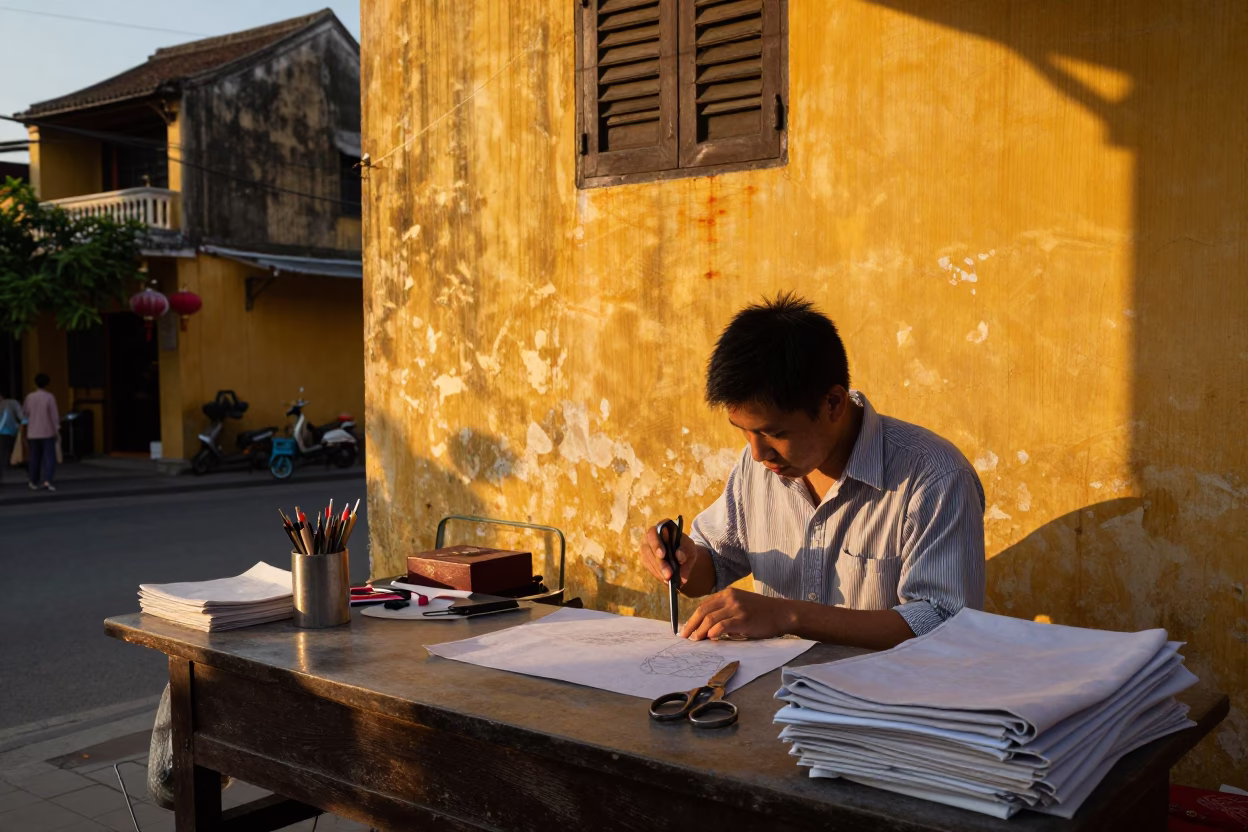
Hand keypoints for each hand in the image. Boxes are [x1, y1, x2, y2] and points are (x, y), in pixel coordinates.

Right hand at [638, 518, 698, 587]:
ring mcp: (646, 548)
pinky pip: (649, 567)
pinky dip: (658, 574)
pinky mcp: (645, 559)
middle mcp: (650, 536)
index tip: (662, 554)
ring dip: (659, 571)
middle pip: (649, 549)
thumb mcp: (690, 548)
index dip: (656, 543)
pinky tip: (665, 579)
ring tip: (669, 579)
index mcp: (661, 527)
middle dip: (660, 563)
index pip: (654, 532)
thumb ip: (686, 551)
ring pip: (648, 560)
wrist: (682, 557)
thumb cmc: (685, 548)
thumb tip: (679, 557)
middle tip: (669, 575)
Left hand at [681, 588, 796, 640]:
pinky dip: (713, 632)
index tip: (687, 628)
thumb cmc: (762, 612)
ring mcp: (736, 608)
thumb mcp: (741, 604)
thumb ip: (725, 611)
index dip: (693, 617)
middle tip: (685, 636)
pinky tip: (710, 638)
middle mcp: (730, 598)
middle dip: (691, 625)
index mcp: (728, 593)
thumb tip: (707, 628)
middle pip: (703, 611)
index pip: (704, 605)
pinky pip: (722, 625)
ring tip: (696, 641)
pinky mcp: (743, 619)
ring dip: (700, 631)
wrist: (782, 613)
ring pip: (710, 619)